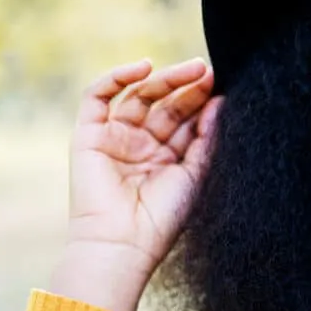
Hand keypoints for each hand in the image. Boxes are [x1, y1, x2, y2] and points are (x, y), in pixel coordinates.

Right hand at [51, 58, 221, 310]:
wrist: (124, 242)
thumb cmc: (164, 217)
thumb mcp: (195, 174)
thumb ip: (207, 137)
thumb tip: (221, 102)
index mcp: (167, 156)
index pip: (185, 119)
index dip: (201, 99)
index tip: (222, 84)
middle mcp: (141, 144)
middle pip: (165, 103)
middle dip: (187, 85)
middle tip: (208, 71)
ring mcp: (115, 137)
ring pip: (139, 95)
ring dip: (164, 78)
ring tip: (193, 69)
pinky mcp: (89, 134)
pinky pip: (98, 96)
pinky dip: (118, 77)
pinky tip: (145, 67)